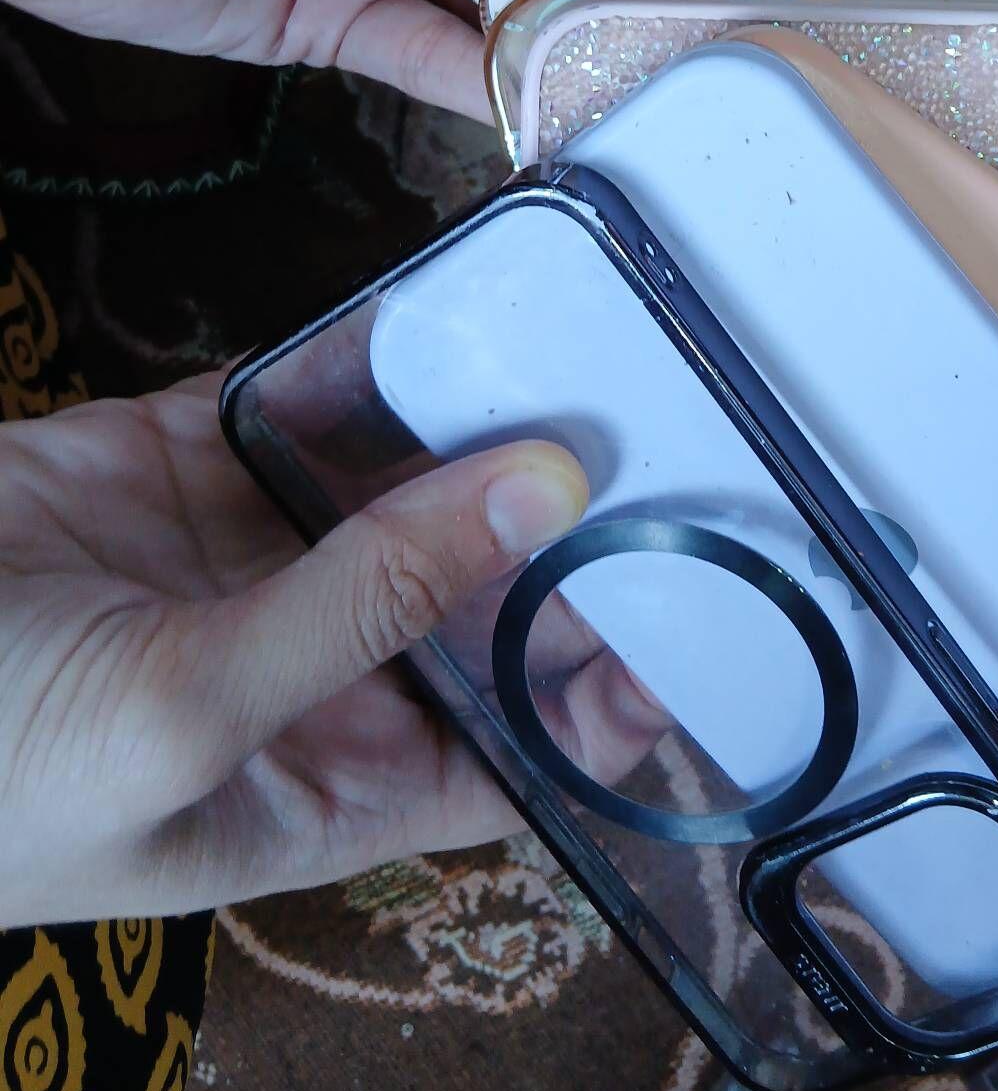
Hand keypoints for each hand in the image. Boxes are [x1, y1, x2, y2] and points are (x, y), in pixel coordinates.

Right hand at [0, 375, 667, 920]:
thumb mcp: (184, 713)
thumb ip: (366, 602)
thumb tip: (546, 492)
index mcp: (328, 782)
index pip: (518, 749)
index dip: (617, 694)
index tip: (721, 605)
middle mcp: (317, 666)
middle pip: (484, 599)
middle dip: (573, 533)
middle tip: (686, 437)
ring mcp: (258, 552)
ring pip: (413, 485)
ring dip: (491, 430)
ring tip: (604, 354)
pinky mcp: (196, 458)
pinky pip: (315, 401)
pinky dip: (379, 359)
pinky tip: (465, 308)